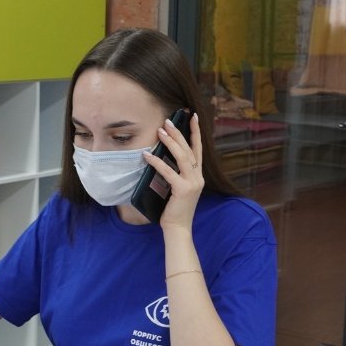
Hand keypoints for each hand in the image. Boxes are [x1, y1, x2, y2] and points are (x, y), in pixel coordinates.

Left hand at [143, 112, 203, 231]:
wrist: (178, 229)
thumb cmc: (174, 209)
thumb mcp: (178, 189)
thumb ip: (176, 174)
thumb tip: (163, 158)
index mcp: (198, 176)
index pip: (198, 150)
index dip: (196, 133)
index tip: (193, 117)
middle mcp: (198, 177)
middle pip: (189, 150)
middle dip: (179, 133)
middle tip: (168, 121)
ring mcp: (192, 183)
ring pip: (182, 157)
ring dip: (171, 142)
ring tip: (161, 130)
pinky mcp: (183, 190)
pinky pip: (168, 171)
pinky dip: (157, 162)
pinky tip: (147, 155)